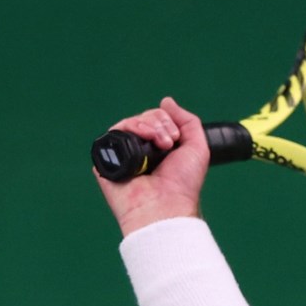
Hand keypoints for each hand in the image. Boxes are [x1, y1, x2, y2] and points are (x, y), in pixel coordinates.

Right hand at [94, 96, 212, 237]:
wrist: (167, 205)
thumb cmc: (183, 184)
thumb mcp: (197, 147)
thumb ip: (188, 121)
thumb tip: (167, 101)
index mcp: (158, 148)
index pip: (155, 119)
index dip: (166, 120)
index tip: (176, 138)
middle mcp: (140, 150)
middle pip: (142, 118)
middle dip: (158, 123)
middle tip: (169, 143)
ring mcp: (124, 154)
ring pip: (128, 123)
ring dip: (146, 126)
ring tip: (160, 145)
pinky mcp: (108, 160)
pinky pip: (111, 135)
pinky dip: (127, 130)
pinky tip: (141, 141)